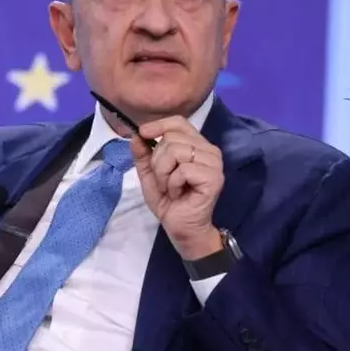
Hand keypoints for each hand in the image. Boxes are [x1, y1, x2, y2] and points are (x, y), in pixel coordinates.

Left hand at [130, 116, 224, 259]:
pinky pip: (183, 169)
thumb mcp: (150, 174)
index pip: (178, 122)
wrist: (181, 228)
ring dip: (164, 173)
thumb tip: (136, 135)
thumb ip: (143, 154)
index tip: (142, 133)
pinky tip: (178, 193)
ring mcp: (213, 163)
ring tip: (169, 187)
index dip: (158, 125)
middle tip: (162, 180)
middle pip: (171, 138)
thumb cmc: (169, 201)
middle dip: (157, 161)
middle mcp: (209, 150)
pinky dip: (172, 183)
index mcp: (196, 145)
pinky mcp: (213, 177)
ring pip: (176, 151)